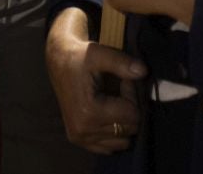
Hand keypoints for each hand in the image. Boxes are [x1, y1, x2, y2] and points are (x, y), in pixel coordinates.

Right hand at [46, 6, 144, 155]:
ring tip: (112, 101)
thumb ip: (122, 63)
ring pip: (122, 141)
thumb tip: (144, 72)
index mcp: (89, 111)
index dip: (133, 95)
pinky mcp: (79, 140)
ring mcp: (80, 138)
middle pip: (129, 129)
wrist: (59, 62)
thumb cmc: (80, 57)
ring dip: (123, 121)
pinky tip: (107, 114)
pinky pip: (109, 147)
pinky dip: (114, 133)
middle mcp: (84, 130)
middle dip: (129, 108)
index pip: (132, 115)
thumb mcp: (100, 54)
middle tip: (119, 90)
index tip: (124, 80)